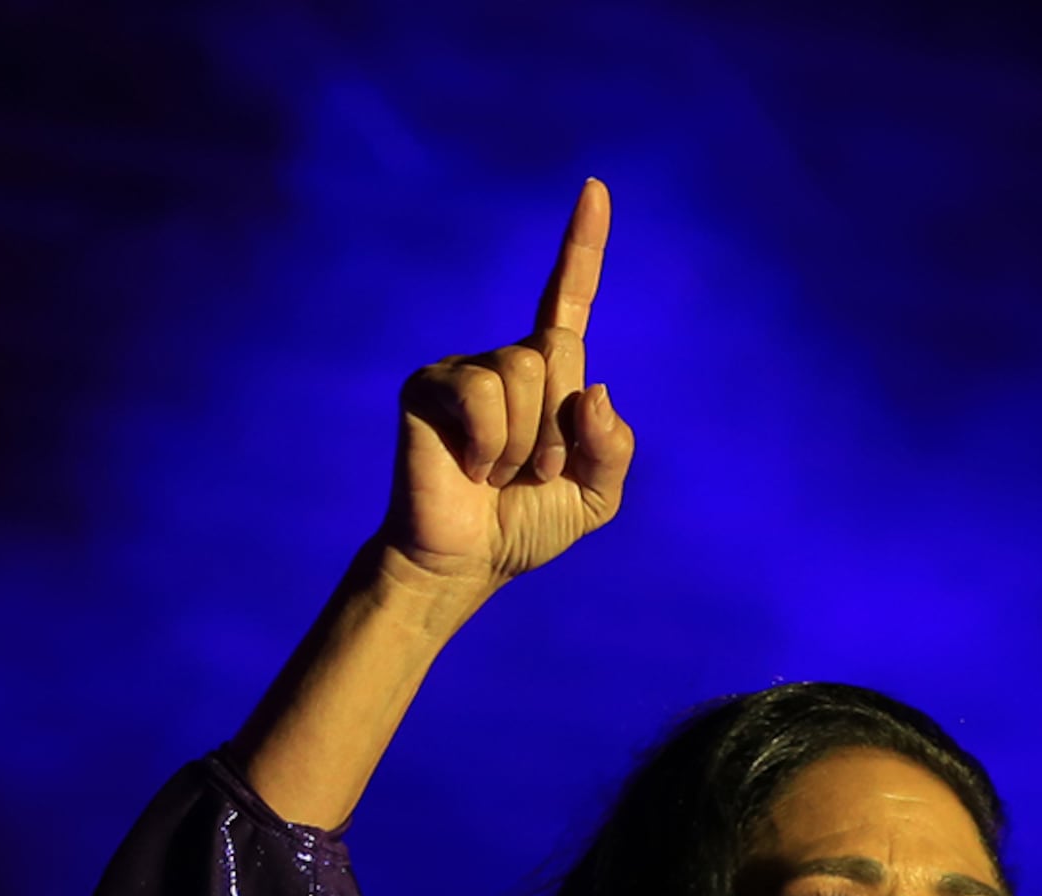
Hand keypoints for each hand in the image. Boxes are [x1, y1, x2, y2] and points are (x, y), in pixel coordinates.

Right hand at [386, 177, 634, 597]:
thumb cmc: (524, 527)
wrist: (464, 562)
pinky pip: (481, 393)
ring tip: (498, 474)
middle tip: (529, 474)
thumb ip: (613, 448)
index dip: (583, 245)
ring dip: (523, 442)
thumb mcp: (594, 496)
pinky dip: (489, 442)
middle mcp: (507, 360)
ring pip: (523, 373)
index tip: (596, 187)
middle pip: (559, 352)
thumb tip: (593, 392)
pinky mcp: (428, 385)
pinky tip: (471, 468)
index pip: (569, 299)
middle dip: (557, 428)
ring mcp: (464, 369)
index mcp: (550, 376)